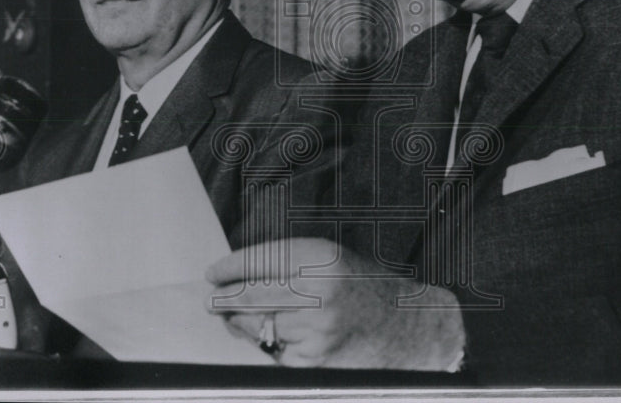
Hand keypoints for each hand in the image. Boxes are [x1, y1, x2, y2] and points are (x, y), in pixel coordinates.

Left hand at [205, 237, 463, 369]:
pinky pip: (276, 353)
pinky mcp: (315, 361)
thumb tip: (238, 277)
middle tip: (212, 301)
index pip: (260, 260)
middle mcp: (319, 292)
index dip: (230, 268)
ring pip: (258, 327)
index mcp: (322, 258)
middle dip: (225, 299)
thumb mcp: (333, 261)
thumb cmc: (366, 290)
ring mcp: (317, 330)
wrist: (409, 329)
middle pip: (252, 295)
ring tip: (235, 318)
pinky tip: (273, 338)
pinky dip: (269, 347)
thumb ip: (290, 264)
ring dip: (242, 324)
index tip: (213, 273)